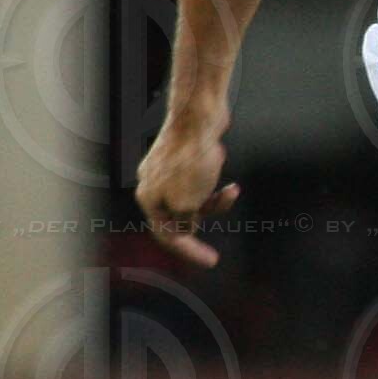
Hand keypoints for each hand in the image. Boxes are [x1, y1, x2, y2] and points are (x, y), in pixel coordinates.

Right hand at [134, 115, 238, 269]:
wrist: (199, 118)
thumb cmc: (190, 158)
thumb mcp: (188, 203)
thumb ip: (185, 221)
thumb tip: (187, 228)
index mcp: (149, 199)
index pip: (166, 235)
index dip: (188, 251)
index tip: (209, 260)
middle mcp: (155, 185)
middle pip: (179, 217)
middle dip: (204, 215)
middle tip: (221, 215)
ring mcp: (169, 171)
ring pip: (194, 199)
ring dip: (214, 199)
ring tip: (228, 190)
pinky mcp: (184, 158)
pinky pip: (200, 181)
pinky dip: (214, 182)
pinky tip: (225, 175)